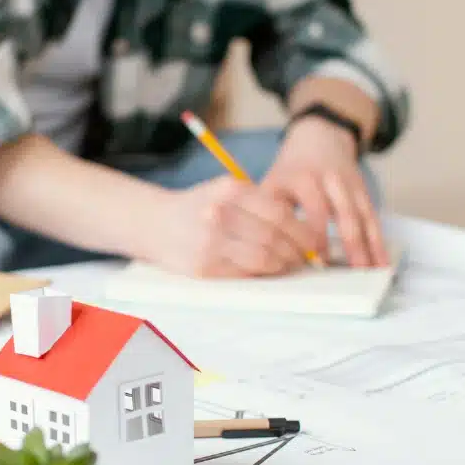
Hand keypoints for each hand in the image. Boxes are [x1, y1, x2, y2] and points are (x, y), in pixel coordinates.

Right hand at [140, 176, 319, 277]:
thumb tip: (301, 230)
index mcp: (229, 190)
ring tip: (287, 265)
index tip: (311, 241)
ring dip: (283, 265)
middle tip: (305, 258)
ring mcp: (211, 242)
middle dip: (297, 251)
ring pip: (265, 258)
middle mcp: (220, 214)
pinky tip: (266, 270)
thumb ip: (258, 204)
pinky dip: (262, 274)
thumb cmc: (198, 207)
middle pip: (275, 237)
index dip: (302, 231)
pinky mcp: (205, 267)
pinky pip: (246, 273)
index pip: (280, 214)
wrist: (154, 223)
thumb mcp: (224, 191)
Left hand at [260, 116, 388, 267]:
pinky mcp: (364, 193)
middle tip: (353, 275)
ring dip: (370, 247)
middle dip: (351, 245)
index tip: (317, 260)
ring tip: (372, 273)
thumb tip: (266, 249)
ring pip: (364, 218)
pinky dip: (379, 241)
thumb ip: (268, 213)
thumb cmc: (290, 170)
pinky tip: (382, 262)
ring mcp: (351, 187)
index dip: (317, 234)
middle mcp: (332, 181)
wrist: (319, 138)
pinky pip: (373, 219)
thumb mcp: (272, 184)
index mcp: (305, 178)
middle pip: (346, 214)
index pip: (315, 208)